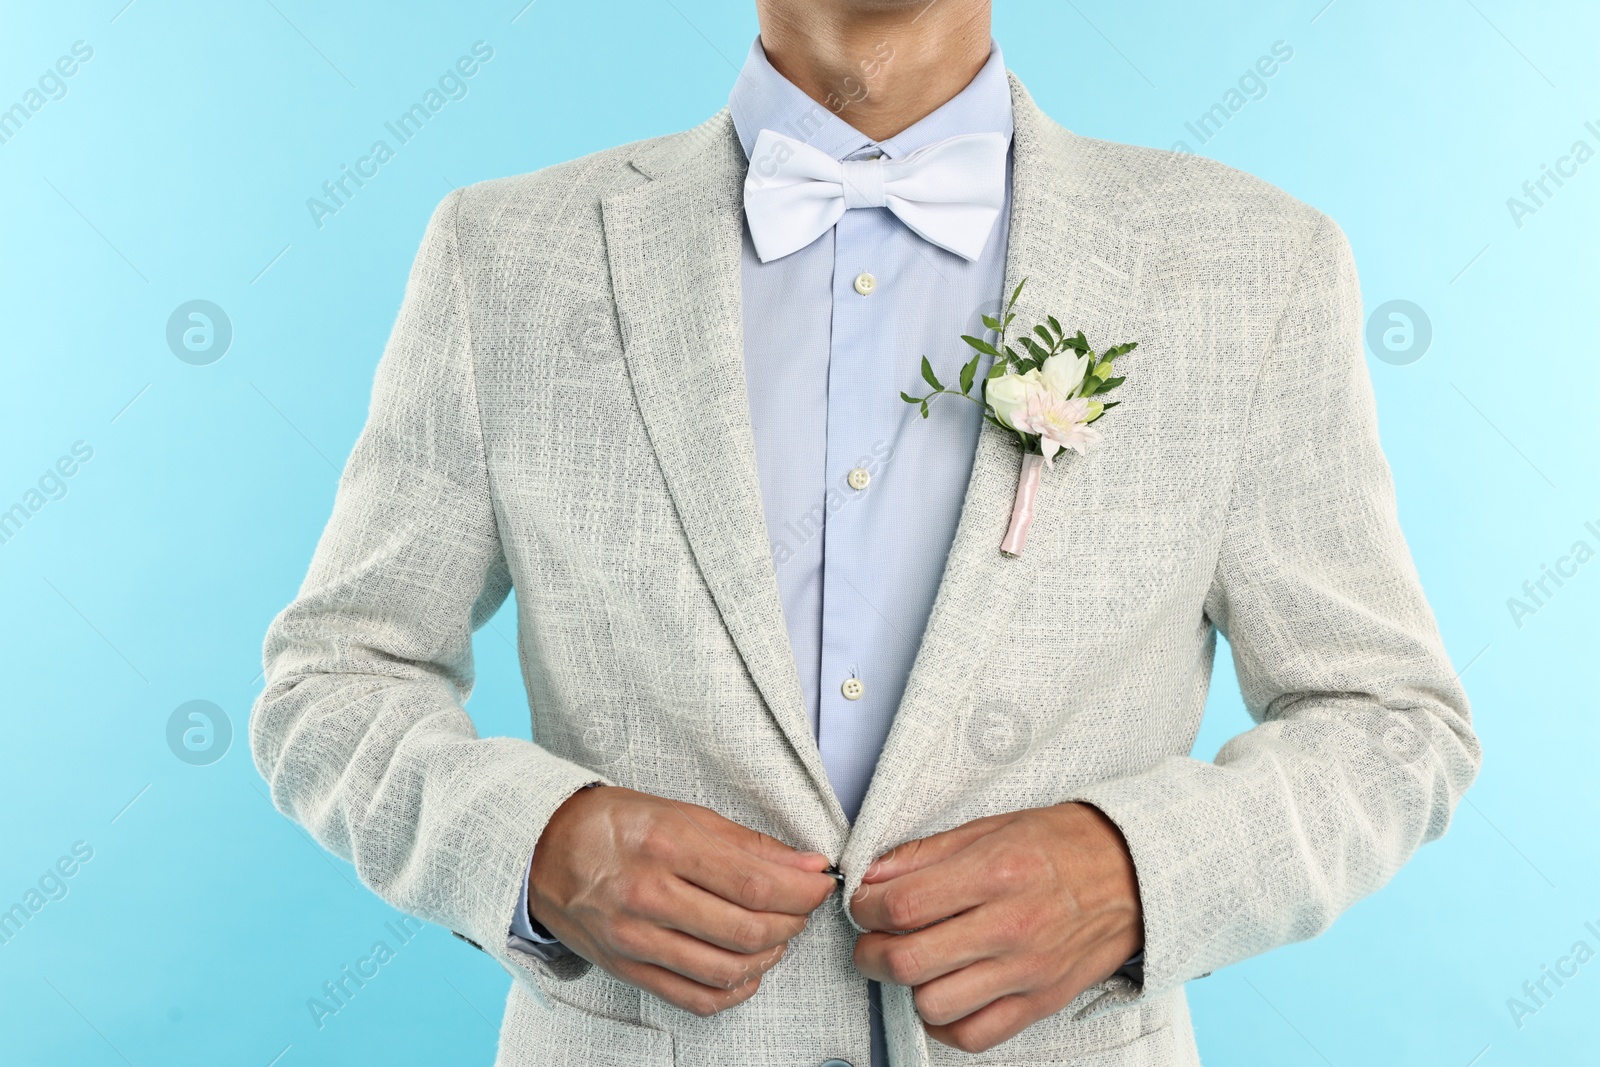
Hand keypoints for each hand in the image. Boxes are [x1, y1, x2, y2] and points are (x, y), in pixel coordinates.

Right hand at [527, 786, 837, 1016]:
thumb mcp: (681, 813)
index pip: (755, 884)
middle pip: (747, 931)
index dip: (802, 891)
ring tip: (777, 934)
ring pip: (726, 970)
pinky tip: (746, 969)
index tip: (821, 884)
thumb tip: (806, 866)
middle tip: (801, 907)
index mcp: (666, 846)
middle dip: (792, 922)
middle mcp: (649, 897)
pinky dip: (733, 991)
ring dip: (769, 956)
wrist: (542, 850)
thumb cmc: (613, 825)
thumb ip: (747, 844)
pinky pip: (694, 998)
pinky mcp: (627, 969)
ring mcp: (635, 939)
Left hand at [850, 803, 1141, 1053]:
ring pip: (933, 1004)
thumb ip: (927, 853)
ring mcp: (1027, 972)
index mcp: (996, 872)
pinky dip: (946, 1022)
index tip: (863, 904)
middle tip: (873, 939)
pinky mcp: (1040, 1002)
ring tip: (913, 962)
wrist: (1132, 874)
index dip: (865, 908)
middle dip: (870, 952)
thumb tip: (872, 876)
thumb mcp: (992, 827)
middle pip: (908, 960)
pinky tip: (944, 992)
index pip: (903, 905)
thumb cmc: (1061, 845)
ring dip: (907, 987)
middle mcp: (1011, 927)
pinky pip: (973, 1035)